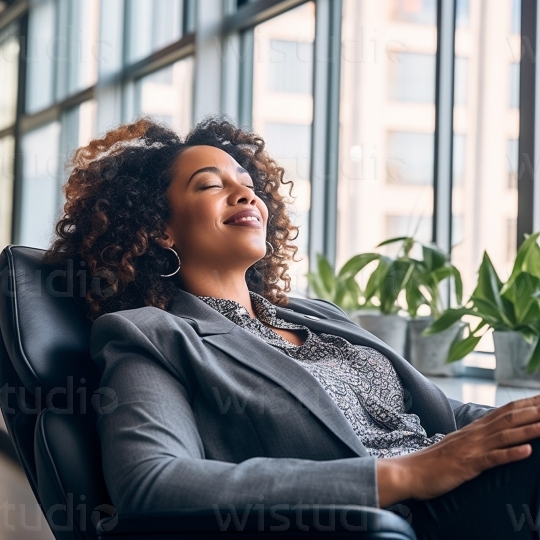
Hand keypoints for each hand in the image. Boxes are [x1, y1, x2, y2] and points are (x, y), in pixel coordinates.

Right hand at [377, 394, 539, 506]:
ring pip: (505, 435)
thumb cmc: (435, 462)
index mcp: (475, 429)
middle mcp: (475, 434)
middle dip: (535, 410)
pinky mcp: (467, 465)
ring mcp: (471, 448)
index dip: (528, 403)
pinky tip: (527, 451)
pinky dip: (510, 454)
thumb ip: (478, 439)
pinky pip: (492, 459)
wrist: (410, 471)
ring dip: (529, 429)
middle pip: (510, 418)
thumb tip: (496, 434)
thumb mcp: (460, 446)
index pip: (506, 411)